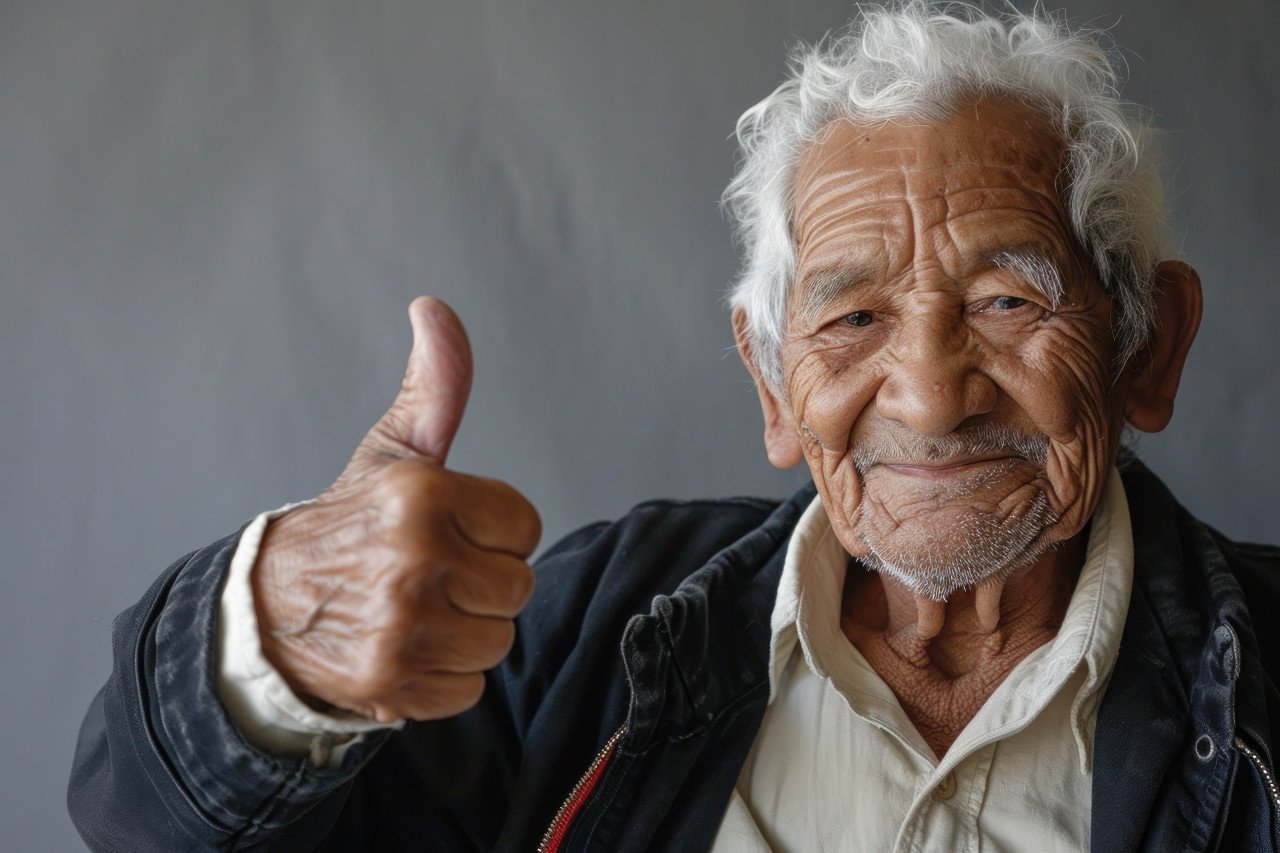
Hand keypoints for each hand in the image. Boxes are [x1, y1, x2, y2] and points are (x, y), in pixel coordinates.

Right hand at [252, 297, 540, 721]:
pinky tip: (405, 647)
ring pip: (499, 640)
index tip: (450, 529)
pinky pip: (471, 686)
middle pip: (518, 587)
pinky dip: (444, 674)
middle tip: (431, 572)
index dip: (494, 530)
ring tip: (416, 609)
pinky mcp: (396, 684)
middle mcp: (414, 561)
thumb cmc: (351, 523)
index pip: (525, 526)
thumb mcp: (393, 450)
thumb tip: (434, 308)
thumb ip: (435, 385)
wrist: (269, 609)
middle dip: (484, 582)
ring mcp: (403, 628)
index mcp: (422, 495)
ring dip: (466, 630)